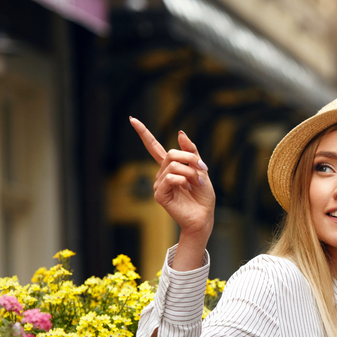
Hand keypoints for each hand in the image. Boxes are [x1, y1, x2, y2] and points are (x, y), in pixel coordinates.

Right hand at [130, 118, 214, 240]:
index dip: (144, 133)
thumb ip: (191, 151)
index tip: (132, 119)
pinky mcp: (159, 195)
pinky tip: (187, 187)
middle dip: (190, 158)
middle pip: (171, 154)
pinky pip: (170, 178)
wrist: (204, 216)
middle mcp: (162, 175)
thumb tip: (180, 133)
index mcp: (171, 167)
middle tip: (203, 169)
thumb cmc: (203, 196)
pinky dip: (182, 180)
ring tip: (197, 183)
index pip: (153, 147)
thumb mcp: (201, 169)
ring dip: (190, 172)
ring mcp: (159, 185)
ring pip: (173, 166)